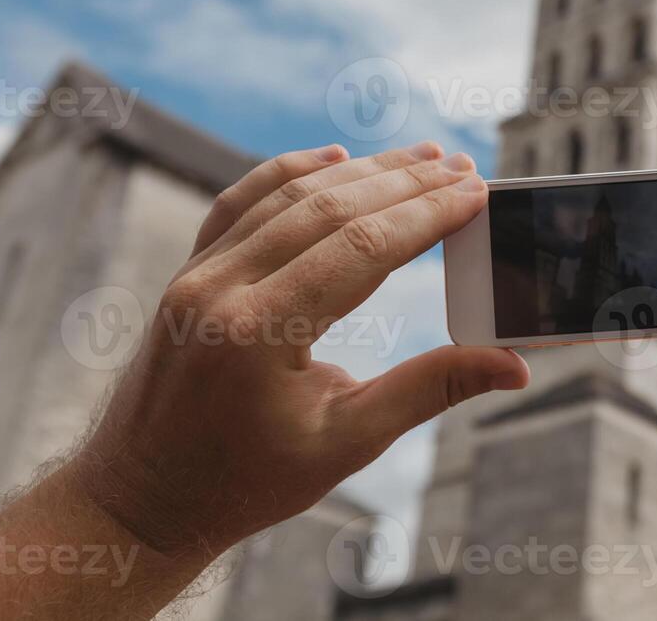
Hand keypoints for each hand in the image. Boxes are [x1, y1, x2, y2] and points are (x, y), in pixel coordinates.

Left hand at [70, 142, 529, 559]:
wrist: (142, 501)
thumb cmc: (247, 483)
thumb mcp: (347, 444)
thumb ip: (429, 389)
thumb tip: (513, 366)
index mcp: (258, 333)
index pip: (362, 248)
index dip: (427, 215)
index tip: (476, 192)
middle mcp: (219, 289)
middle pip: (329, 208)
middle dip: (404, 182)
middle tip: (463, 167)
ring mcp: (195, 275)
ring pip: (288, 195)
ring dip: (360, 171)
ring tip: (420, 158)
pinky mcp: (187, 273)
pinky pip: (241, 201)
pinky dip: (290, 172)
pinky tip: (334, 155)